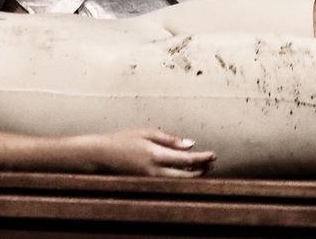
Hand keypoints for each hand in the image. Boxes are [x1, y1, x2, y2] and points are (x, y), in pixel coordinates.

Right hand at [87, 128, 215, 176]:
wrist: (102, 155)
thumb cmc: (122, 140)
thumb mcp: (146, 132)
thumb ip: (169, 138)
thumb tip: (190, 143)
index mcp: (156, 155)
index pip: (186, 160)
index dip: (202, 158)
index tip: (214, 155)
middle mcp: (155, 171)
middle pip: (186, 176)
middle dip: (201, 170)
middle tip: (211, 163)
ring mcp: (151, 180)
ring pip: (179, 182)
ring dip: (192, 175)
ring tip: (202, 167)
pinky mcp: (148, 183)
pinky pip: (169, 182)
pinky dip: (180, 176)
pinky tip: (184, 170)